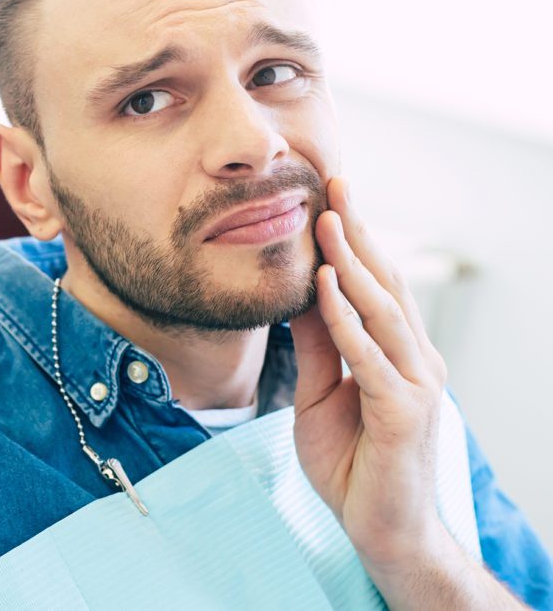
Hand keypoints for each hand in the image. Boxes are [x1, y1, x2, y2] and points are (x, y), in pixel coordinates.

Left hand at [290, 176, 449, 568]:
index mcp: (398, 354)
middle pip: (386, 284)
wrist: (381, 530)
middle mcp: (416, 361)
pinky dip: (347, 319)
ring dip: (354, 263)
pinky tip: (329, 286)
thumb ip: (315, 347)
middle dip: (360, 233)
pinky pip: (369, 358)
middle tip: (337, 184)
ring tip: (329, 220)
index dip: (357, 240)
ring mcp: (414, 386)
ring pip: (382, 312)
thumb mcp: (318, 394)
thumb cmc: (351, 463)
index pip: (377, 285)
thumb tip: (299, 295)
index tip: (333, 197)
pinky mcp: (403, 414)